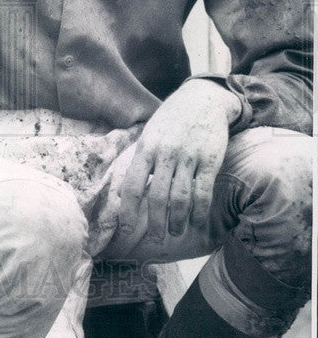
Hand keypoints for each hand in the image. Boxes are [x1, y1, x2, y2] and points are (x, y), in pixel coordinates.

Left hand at [118, 80, 239, 241]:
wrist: (202, 99)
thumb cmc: (171, 119)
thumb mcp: (150, 133)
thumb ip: (141, 160)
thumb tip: (126, 190)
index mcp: (146, 148)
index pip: (133, 185)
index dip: (128, 210)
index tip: (127, 229)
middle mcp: (166, 153)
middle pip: (158, 196)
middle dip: (155, 222)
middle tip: (156, 238)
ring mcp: (189, 157)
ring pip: (181, 198)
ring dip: (177, 220)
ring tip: (174, 232)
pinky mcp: (210, 160)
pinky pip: (203, 192)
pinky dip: (199, 211)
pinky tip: (197, 222)